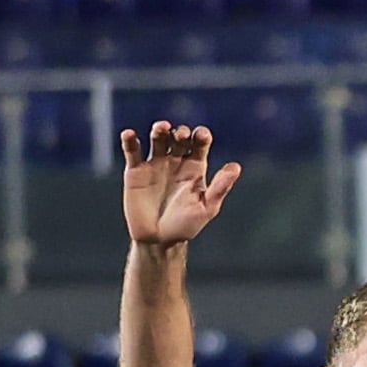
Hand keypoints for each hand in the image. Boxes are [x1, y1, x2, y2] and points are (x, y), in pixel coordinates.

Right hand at [120, 122, 239, 246]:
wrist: (159, 239)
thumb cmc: (187, 225)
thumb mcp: (207, 207)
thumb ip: (220, 187)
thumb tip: (236, 167)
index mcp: (196, 168)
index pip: (200, 145)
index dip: (201, 136)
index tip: (202, 135)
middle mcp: (176, 162)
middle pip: (179, 138)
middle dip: (181, 133)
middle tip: (181, 136)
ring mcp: (155, 164)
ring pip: (158, 140)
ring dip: (160, 130)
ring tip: (162, 127)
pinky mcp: (135, 171)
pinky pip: (132, 151)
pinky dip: (130, 141)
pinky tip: (130, 134)